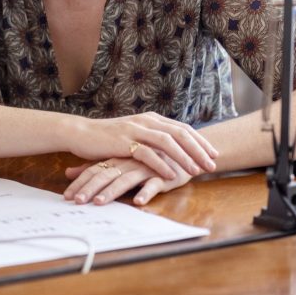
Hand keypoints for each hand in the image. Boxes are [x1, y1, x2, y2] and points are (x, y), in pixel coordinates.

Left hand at [63, 158, 192, 206]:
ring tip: (100, 202)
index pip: (94, 171)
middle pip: (105, 176)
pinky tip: (139, 201)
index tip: (66, 197)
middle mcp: (128, 162)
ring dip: (112, 191)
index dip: (80, 183)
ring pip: (126, 180)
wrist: (181, 151)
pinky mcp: (163, 175)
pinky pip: (154, 184)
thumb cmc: (145, 159)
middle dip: (90, 189)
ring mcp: (145, 169)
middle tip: (77, 201)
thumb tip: (68, 172)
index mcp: (117, 159)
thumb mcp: (118, 162)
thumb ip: (96, 166)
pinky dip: (146, 192)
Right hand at [73, 112, 217, 180]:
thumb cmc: (108, 137)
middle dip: (199, 150)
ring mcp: (135, 130)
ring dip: (185, 157)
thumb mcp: (134, 134)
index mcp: (151, 119)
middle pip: (180, 134)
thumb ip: (151, 137)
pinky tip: (172, 175)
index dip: (200, 142)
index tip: (214, 154)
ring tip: (197, 171)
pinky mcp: (124, 142)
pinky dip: (162, 164)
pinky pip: (148, 153)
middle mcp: (146, 121)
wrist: (81, 133)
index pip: (183, 128)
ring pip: (167, 142)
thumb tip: (172, 148)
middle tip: (213, 164)